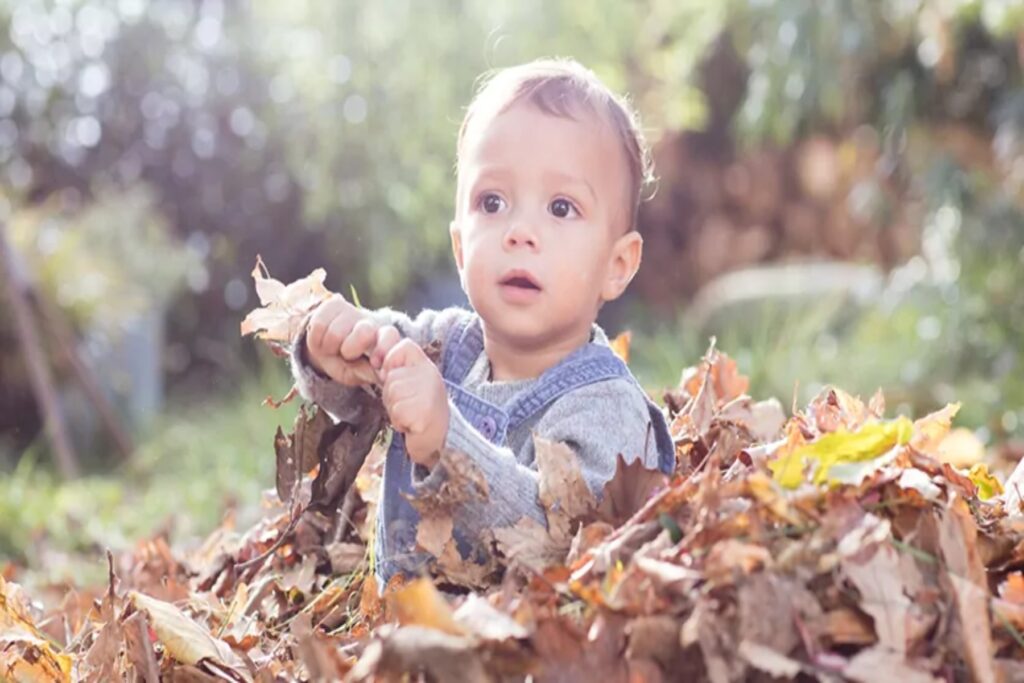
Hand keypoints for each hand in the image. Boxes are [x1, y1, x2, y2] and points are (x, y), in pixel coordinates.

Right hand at [304, 294, 378, 385]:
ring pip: (335, 334)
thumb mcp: (355, 374)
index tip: (375, 363)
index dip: (383, 347)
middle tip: (346, 356)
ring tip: (333, 349)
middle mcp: (370, 322)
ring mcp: (352, 311)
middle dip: (350, 349)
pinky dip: (317, 339)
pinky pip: (319, 325)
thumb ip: (366, 373)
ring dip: (329, 348)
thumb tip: (380, 375)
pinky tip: (323, 340)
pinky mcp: (332, 304)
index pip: (389, 335)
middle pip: (363, 331)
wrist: (325, 347)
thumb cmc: (346, 364)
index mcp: (383, 340)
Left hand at [377, 333, 448, 467]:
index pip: (403, 345)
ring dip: (394, 408)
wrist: (439, 440)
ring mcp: (428, 393)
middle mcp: (431, 375)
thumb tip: (376, 360)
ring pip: (391, 393)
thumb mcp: (410, 383)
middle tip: (407, 404)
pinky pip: (396, 412)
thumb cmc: (420, 411)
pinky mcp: (423, 413)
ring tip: (410, 413)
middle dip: (390, 394)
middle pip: (391, 376)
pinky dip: (399, 421)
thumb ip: (396, 368)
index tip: (386, 371)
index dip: (389, 357)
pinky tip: (412, 424)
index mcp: (426, 365)